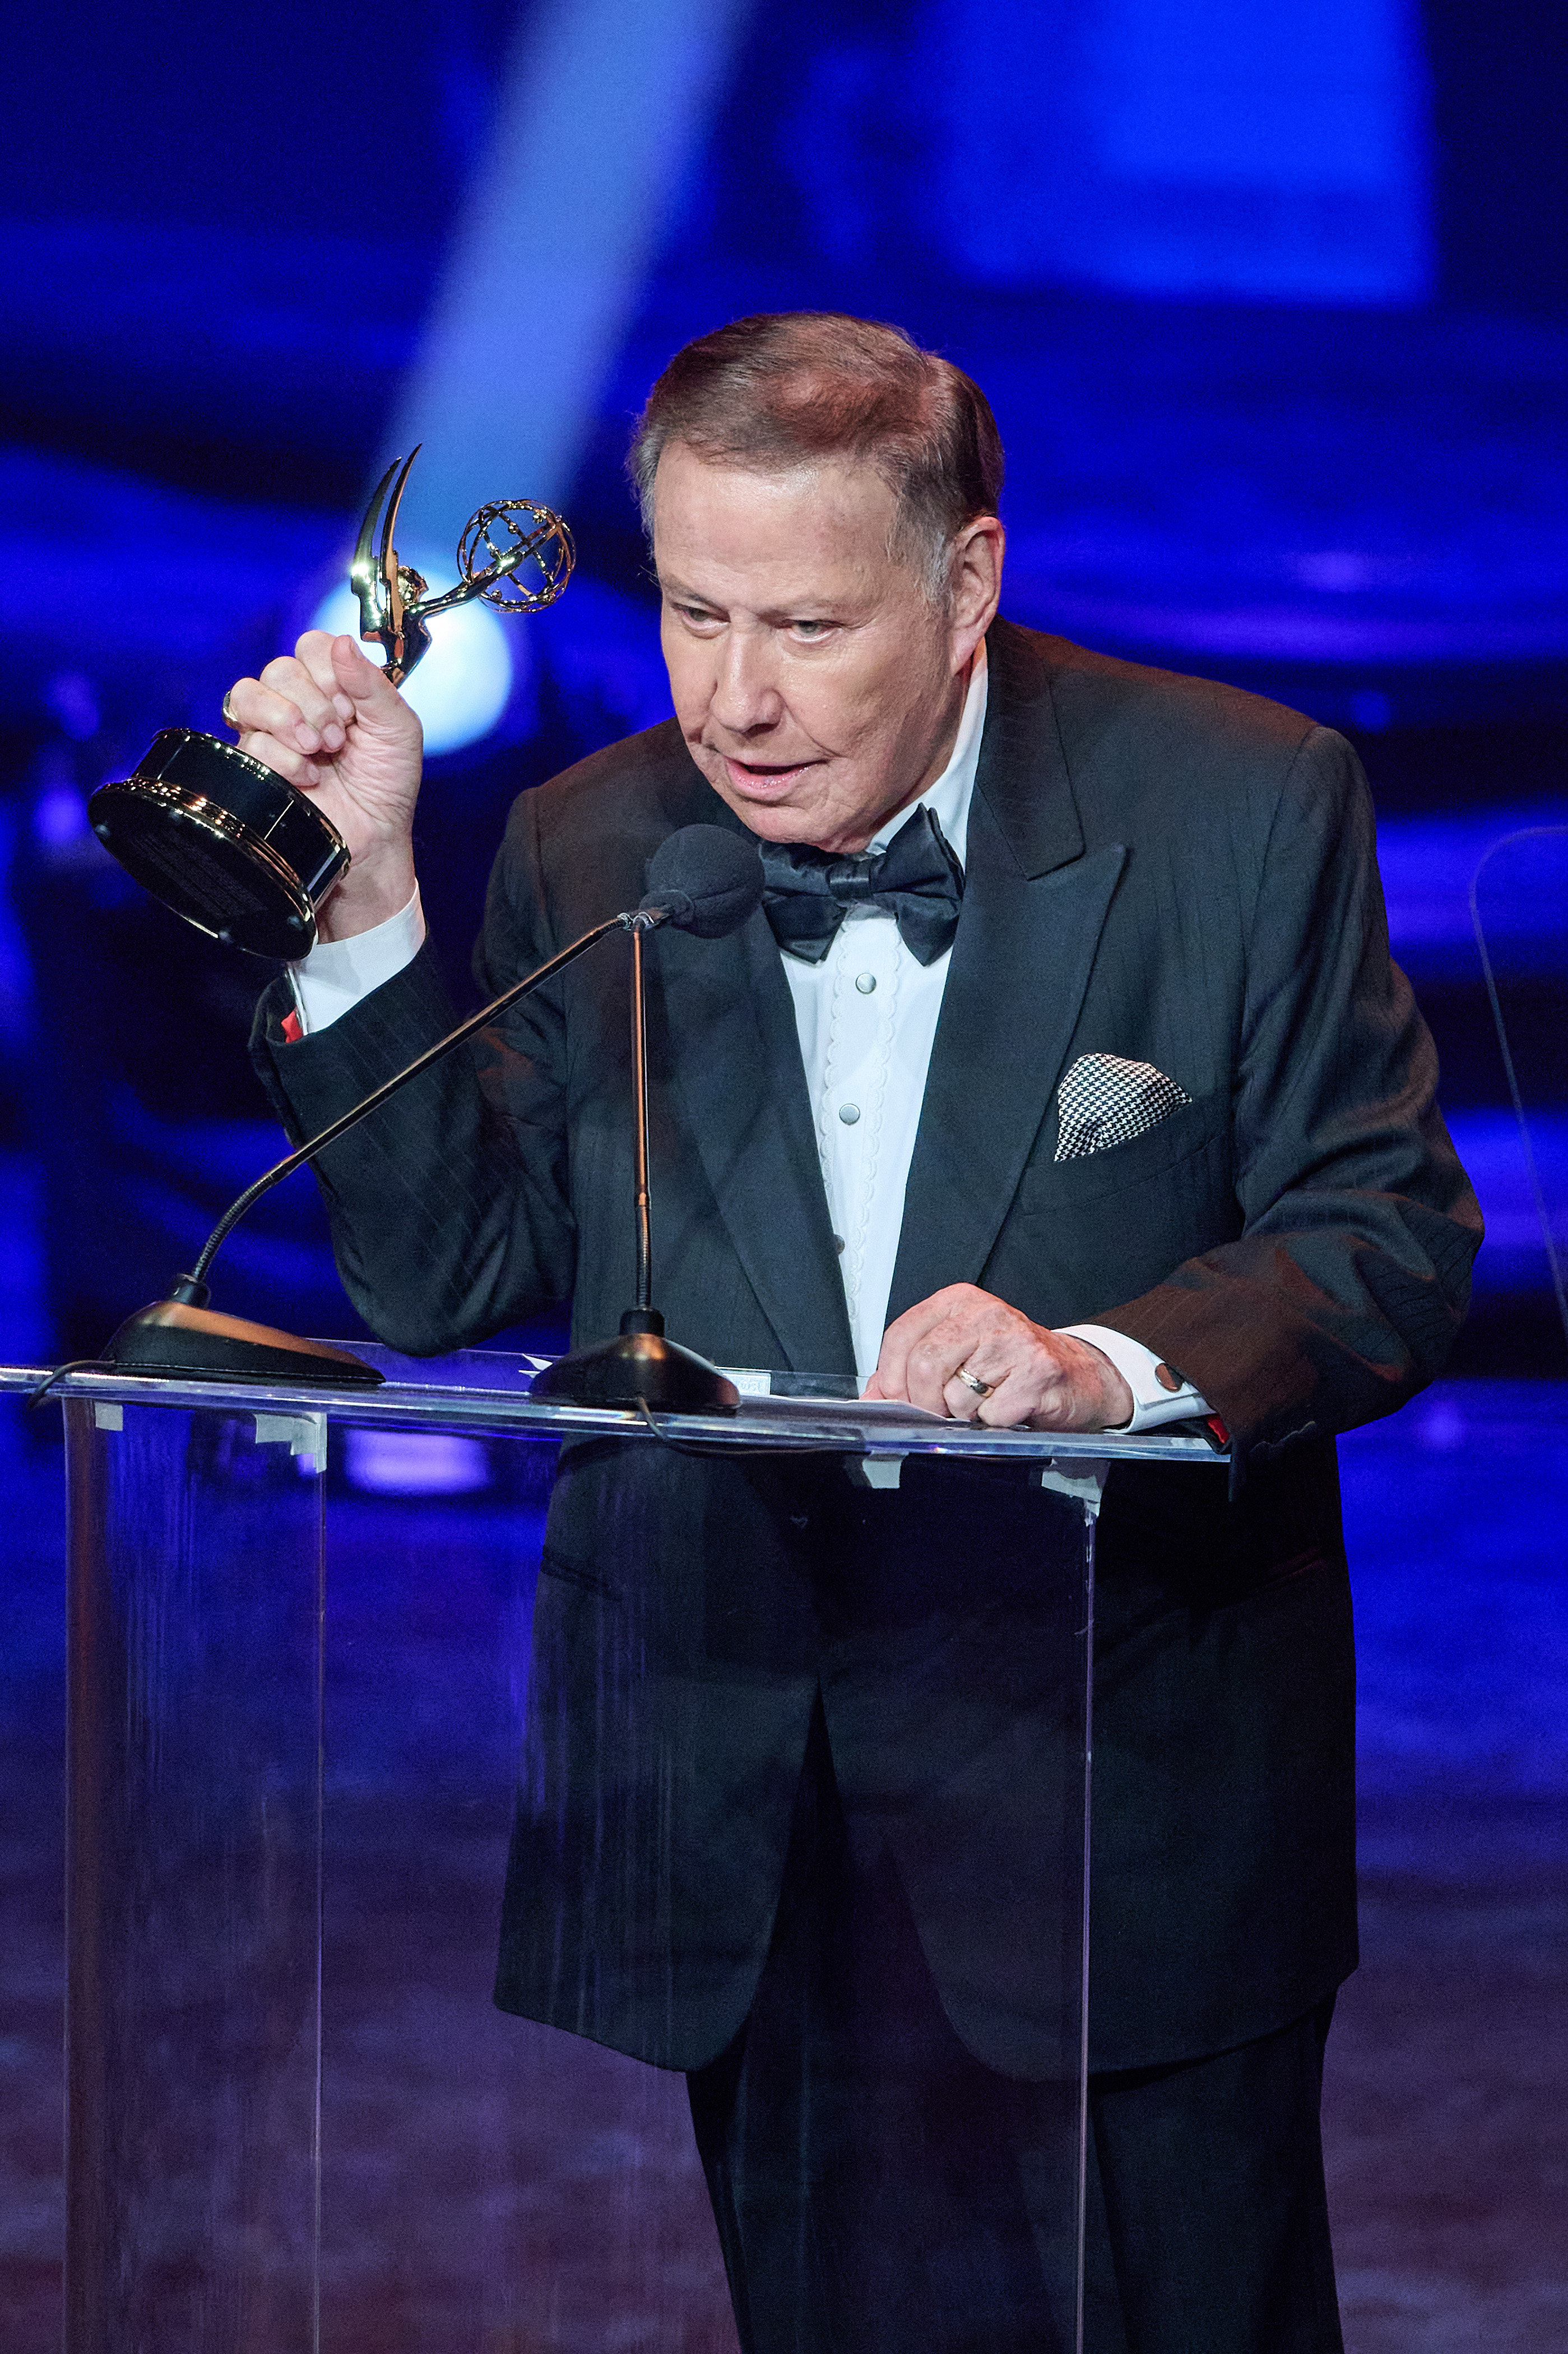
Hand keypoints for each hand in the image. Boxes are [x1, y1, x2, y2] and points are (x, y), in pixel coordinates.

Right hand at [222, 631, 423, 937]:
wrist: (373, 836)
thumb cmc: (388, 783)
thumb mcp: (398, 729)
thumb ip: (373, 685)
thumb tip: (343, 642)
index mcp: (333, 686)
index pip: (312, 645)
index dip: (328, 670)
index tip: (352, 707)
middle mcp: (297, 702)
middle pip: (280, 668)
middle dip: (313, 702)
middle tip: (338, 737)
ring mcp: (271, 731)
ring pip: (249, 694)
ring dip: (288, 720)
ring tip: (319, 750)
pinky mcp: (254, 762)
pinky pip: (249, 739)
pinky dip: (284, 758)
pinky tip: (309, 777)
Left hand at [865, 1283, 1134, 1430]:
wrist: (1077, 1376)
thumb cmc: (1012, 1366)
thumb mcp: (958, 1354)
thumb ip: (911, 1369)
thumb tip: (871, 1395)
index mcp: (959, 1301)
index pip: (901, 1335)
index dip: (891, 1377)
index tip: (898, 1397)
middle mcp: (986, 1313)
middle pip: (925, 1365)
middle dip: (924, 1403)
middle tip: (940, 1412)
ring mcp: (1014, 1341)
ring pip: (956, 1395)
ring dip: (964, 1415)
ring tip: (984, 1403)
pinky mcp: (1038, 1372)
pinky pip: (990, 1414)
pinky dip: (992, 1424)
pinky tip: (1008, 1409)